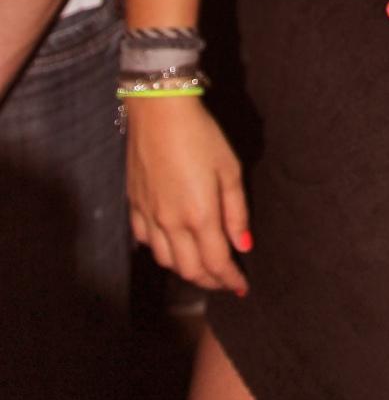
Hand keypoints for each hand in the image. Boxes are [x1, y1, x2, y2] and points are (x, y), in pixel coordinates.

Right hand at [126, 95, 250, 294]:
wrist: (159, 111)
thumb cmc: (201, 135)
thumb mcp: (230, 169)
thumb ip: (236, 212)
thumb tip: (243, 245)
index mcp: (199, 216)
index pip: (216, 262)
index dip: (230, 280)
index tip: (242, 287)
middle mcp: (171, 223)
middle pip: (190, 269)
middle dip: (210, 281)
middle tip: (225, 281)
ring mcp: (149, 216)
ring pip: (166, 260)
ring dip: (186, 270)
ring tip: (202, 267)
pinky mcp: (134, 205)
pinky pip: (146, 241)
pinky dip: (161, 252)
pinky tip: (171, 246)